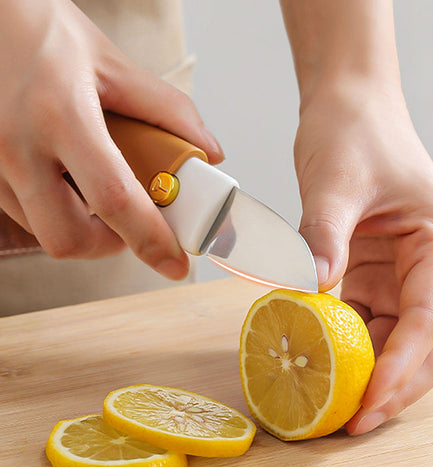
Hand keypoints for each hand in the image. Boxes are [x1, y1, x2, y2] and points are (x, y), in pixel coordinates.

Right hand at [0, 0, 222, 277]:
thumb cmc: (39, 29)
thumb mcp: (110, 61)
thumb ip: (166, 109)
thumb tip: (208, 152)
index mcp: (60, 116)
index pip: (115, 201)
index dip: (151, 241)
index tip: (176, 265)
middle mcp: (17, 146)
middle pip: (69, 239)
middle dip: (109, 245)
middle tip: (130, 224)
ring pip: (43, 231)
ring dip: (81, 228)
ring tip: (97, 195)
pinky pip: (21, 212)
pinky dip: (54, 211)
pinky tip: (66, 182)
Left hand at [294, 81, 432, 433]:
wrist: (348, 107)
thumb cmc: (354, 132)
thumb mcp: (334, 181)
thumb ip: (321, 237)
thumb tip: (306, 292)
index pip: (428, 322)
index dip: (399, 370)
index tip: (366, 406)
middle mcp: (430, 266)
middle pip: (425, 346)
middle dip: (393, 387)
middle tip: (351, 423)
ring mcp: (403, 273)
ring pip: (397, 341)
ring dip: (369, 373)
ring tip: (333, 403)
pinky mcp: (374, 274)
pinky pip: (366, 322)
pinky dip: (347, 347)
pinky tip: (319, 361)